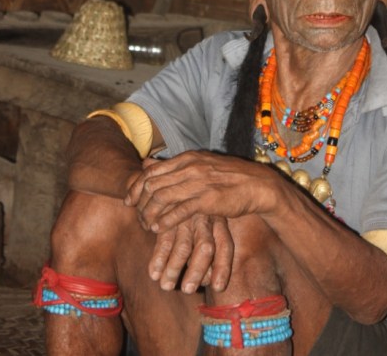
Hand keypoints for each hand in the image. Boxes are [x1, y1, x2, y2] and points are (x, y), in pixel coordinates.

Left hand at [125, 150, 282, 232]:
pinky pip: (179, 211)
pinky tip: (159, 229)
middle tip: (136, 216)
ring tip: (146, 225)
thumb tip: (146, 163)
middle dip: (140, 203)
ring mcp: (199, 182)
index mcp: (188, 158)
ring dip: (150, 214)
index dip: (136, 187)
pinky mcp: (208, 200)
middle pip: (153, 184)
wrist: (257, 185)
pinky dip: (165, 221)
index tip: (129, 201)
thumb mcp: (200, 164)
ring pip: (163, 197)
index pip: (152, 171)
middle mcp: (191, 167)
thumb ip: (174, 166)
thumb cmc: (228, 177)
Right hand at [148, 214, 233, 293]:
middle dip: (197, 270)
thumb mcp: (210, 225)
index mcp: (219, 221)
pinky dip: (158, 258)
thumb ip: (211, 252)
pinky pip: (164, 240)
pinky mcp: (167, 216)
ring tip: (166, 286)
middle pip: (205, 247)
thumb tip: (208, 280)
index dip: (223, 267)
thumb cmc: (197, 214)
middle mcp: (204, 219)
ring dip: (174, 268)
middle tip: (188, 290)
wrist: (176, 184)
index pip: (225, 245)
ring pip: (183, 247)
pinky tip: (154, 274)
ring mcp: (186, 217)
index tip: (218, 287)